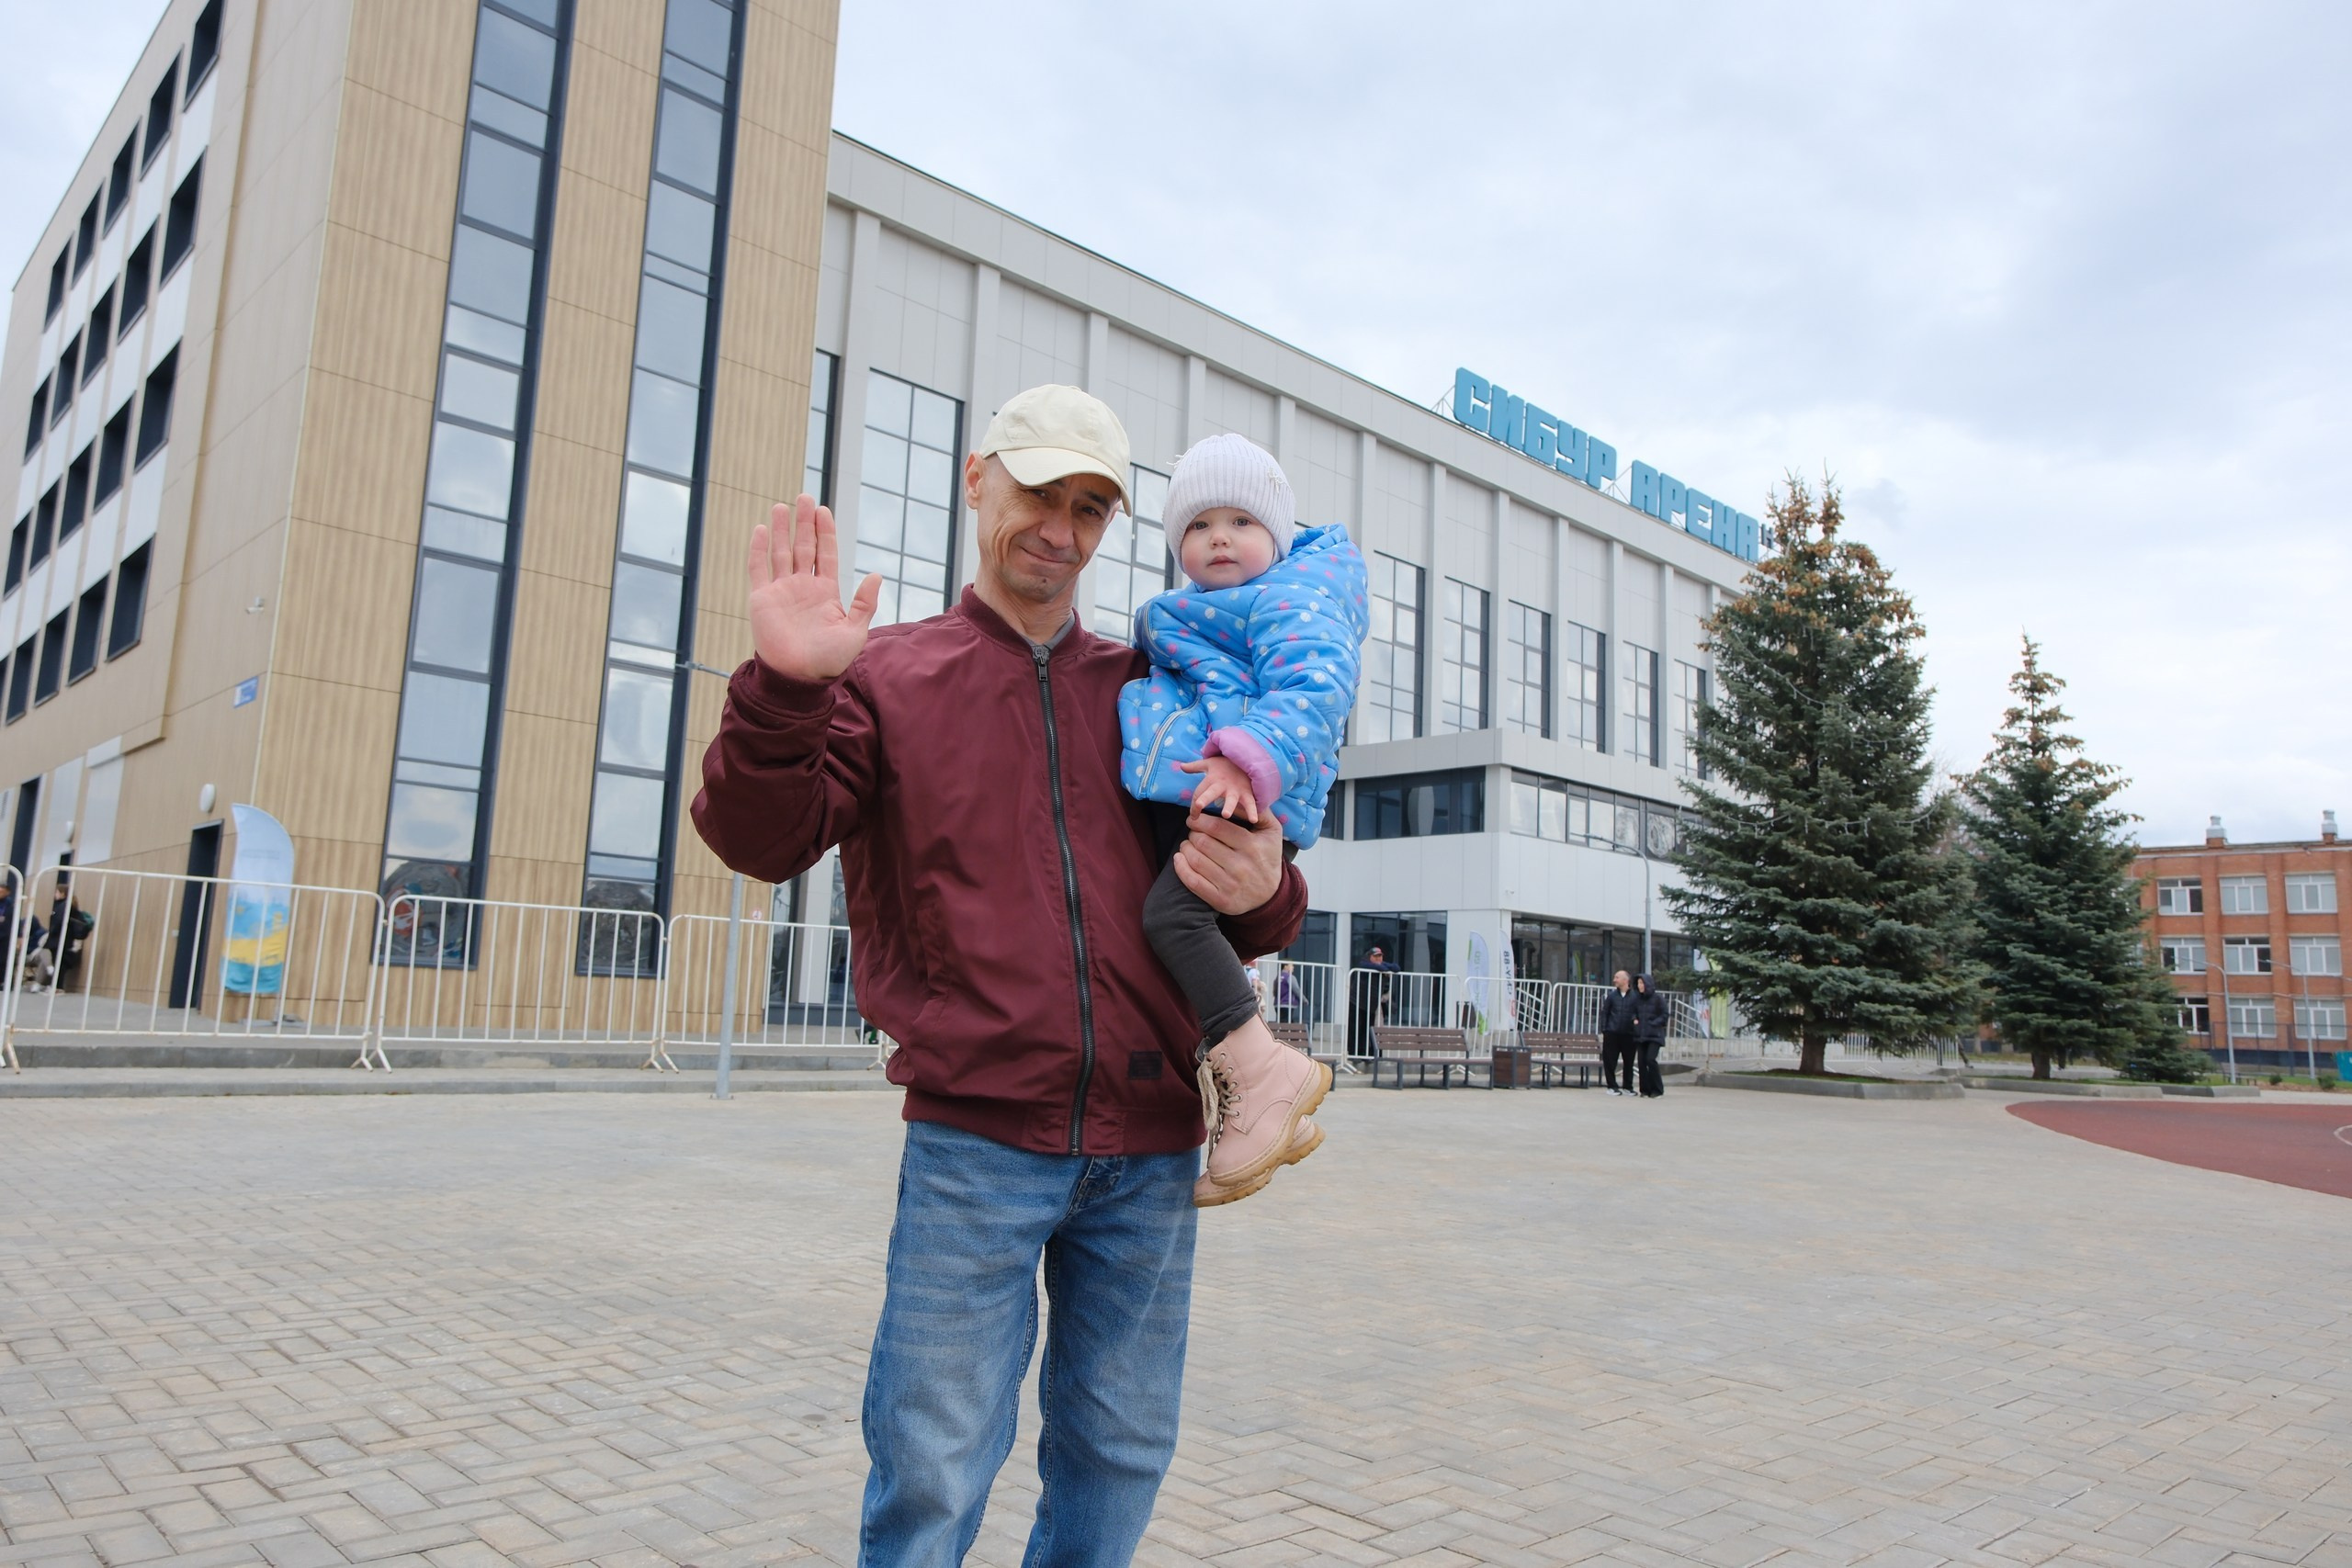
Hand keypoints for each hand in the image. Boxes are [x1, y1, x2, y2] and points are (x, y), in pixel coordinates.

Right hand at [748, 495, 881, 681]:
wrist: (799, 677)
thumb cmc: (829, 660)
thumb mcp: (855, 631)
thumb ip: (864, 602)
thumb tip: (877, 574)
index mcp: (826, 592)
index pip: (825, 554)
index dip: (825, 532)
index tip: (823, 510)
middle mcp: (803, 587)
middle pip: (803, 546)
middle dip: (804, 522)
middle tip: (804, 497)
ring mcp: (781, 591)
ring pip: (780, 552)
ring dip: (780, 529)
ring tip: (781, 506)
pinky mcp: (762, 599)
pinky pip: (758, 569)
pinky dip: (758, 549)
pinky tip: (760, 529)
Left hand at [1173, 806, 1282, 916]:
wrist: (1272, 894)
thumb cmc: (1267, 857)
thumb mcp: (1272, 831)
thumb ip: (1259, 811)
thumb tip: (1237, 800)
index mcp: (1251, 846)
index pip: (1217, 827)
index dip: (1200, 820)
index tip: (1194, 819)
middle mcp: (1240, 866)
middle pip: (1203, 842)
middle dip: (1192, 833)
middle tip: (1193, 832)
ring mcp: (1230, 885)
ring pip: (1196, 860)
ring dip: (1185, 848)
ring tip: (1187, 844)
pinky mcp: (1221, 900)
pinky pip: (1193, 882)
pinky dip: (1181, 868)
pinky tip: (1179, 859)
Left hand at [1177, 756, 1258, 824]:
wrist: (1247, 759)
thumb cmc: (1225, 764)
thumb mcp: (1209, 763)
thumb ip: (1195, 766)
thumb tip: (1181, 766)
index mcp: (1211, 779)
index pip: (1198, 792)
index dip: (1193, 805)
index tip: (1193, 817)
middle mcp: (1221, 785)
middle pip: (1211, 792)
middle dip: (1205, 798)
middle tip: (1199, 805)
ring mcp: (1235, 789)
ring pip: (1231, 799)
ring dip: (1229, 806)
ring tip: (1226, 815)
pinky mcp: (1247, 792)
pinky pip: (1250, 802)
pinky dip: (1252, 811)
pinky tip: (1253, 820)